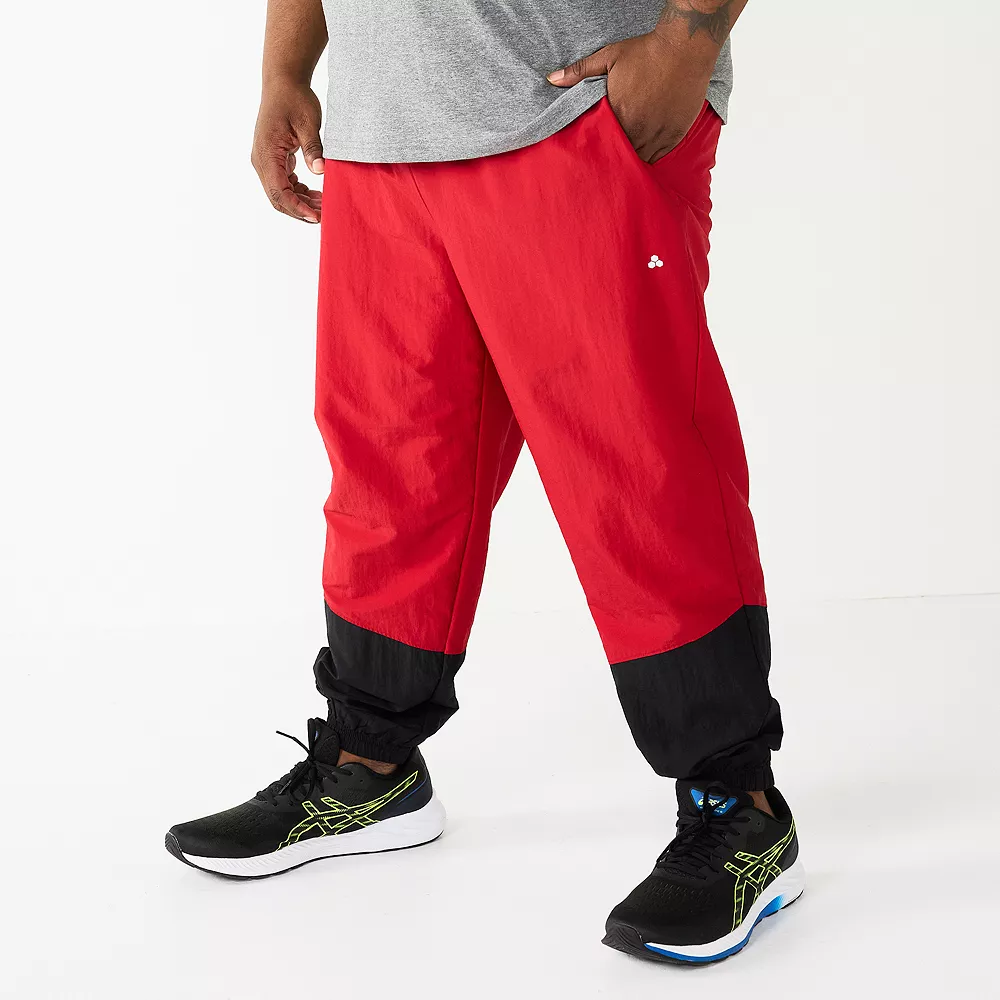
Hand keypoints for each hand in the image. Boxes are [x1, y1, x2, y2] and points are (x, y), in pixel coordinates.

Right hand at [251, 80, 324, 222]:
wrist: (283, 81)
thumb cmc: (294, 98)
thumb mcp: (308, 122)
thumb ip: (313, 148)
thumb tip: (321, 170)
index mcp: (266, 153)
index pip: (279, 191)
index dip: (298, 208)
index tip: (317, 217)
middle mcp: (261, 160)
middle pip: (277, 198)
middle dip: (300, 210)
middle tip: (324, 215)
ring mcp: (265, 160)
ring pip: (280, 193)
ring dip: (300, 202)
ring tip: (323, 205)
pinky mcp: (273, 159)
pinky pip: (283, 183)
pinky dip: (297, 192)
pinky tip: (315, 193)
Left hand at [547, 29, 716, 163]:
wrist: (685, 47)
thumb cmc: (646, 52)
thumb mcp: (609, 57)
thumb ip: (579, 71)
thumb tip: (551, 78)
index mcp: (618, 114)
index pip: (602, 143)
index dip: (598, 147)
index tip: (595, 148)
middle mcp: (637, 129)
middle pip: (621, 155)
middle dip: (614, 155)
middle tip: (609, 156)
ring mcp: (657, 134)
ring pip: (639, 159)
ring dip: (632, 158)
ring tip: (625, 157)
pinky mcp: (674, 135)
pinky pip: (658, 157)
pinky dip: (650, 155)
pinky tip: (644, 151)